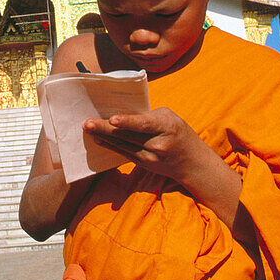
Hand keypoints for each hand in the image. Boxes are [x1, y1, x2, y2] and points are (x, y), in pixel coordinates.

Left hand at [84, 108, 243, 228]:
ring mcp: (150, 158)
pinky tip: (99, 138)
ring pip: (122, 146)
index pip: (144, 125)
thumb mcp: (170, 117)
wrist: (192, 163)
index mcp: (167, 127)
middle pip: (128, 136)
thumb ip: (148, 115)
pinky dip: (110, 145)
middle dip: (106, 129)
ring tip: (88, 129)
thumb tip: (123, 114)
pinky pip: (123, 153)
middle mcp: (158, 144)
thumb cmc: (179, 132)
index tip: (112, 119)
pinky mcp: (143, 165)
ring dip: (103, 137)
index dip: (128, 122)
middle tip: (87, 123)